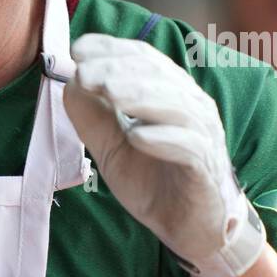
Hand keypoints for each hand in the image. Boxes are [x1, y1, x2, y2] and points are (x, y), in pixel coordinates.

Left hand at [63, 33, 264, 276]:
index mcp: (168, 94)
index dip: (112, 49)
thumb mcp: (110, 147)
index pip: (143, 59)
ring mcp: (202, 136)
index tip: (77, 50)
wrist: (185, 227)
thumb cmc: (152, 180)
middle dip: (118, 70)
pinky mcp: (205, 168)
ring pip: (175, 106)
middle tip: (85, 74)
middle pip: (158, 77)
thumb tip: (70, 83)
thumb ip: (92, 118)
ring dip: (140, 96)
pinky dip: (163, 139)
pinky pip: (189, 147)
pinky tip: (137, 136)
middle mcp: (190, 107)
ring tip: (109, 92)